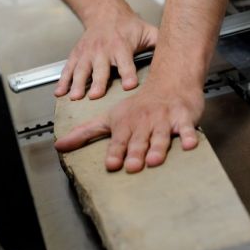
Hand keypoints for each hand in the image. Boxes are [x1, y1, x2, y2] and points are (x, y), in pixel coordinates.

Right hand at [54, 13, 157, 100]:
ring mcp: (88, 53)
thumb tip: (179, 55)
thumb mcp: (147, 31)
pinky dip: (63, 81)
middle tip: (96, 95)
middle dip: (98, 82)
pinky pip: (68, 69)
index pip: (126, 62)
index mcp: (121, 46)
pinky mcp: (77, 55)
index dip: (128, 73)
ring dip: (77, 83)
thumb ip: (159, 44)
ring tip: (75, 97)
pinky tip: (60, 92)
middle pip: (100, 68)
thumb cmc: (128, 25)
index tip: (129, 85)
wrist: (104, 11)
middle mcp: (103, 50)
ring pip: (81, 69)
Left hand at [54, 81, 204, 172]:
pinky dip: (189, 136)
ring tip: (154, 160)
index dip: (115, 152)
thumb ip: (84, 133)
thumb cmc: (137, 106)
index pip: (118, 140)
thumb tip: (59, 146)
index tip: (111, 164)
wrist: (168, 83)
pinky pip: (187, 129)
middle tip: (132, 166)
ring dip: (158, 148)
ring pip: (161, 137)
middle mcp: (143, 122)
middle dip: (135, 153)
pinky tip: (190, 145)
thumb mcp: (108, 117)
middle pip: (139, 140)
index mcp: (125, 123)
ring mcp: (164, 121)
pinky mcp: (183, 119)